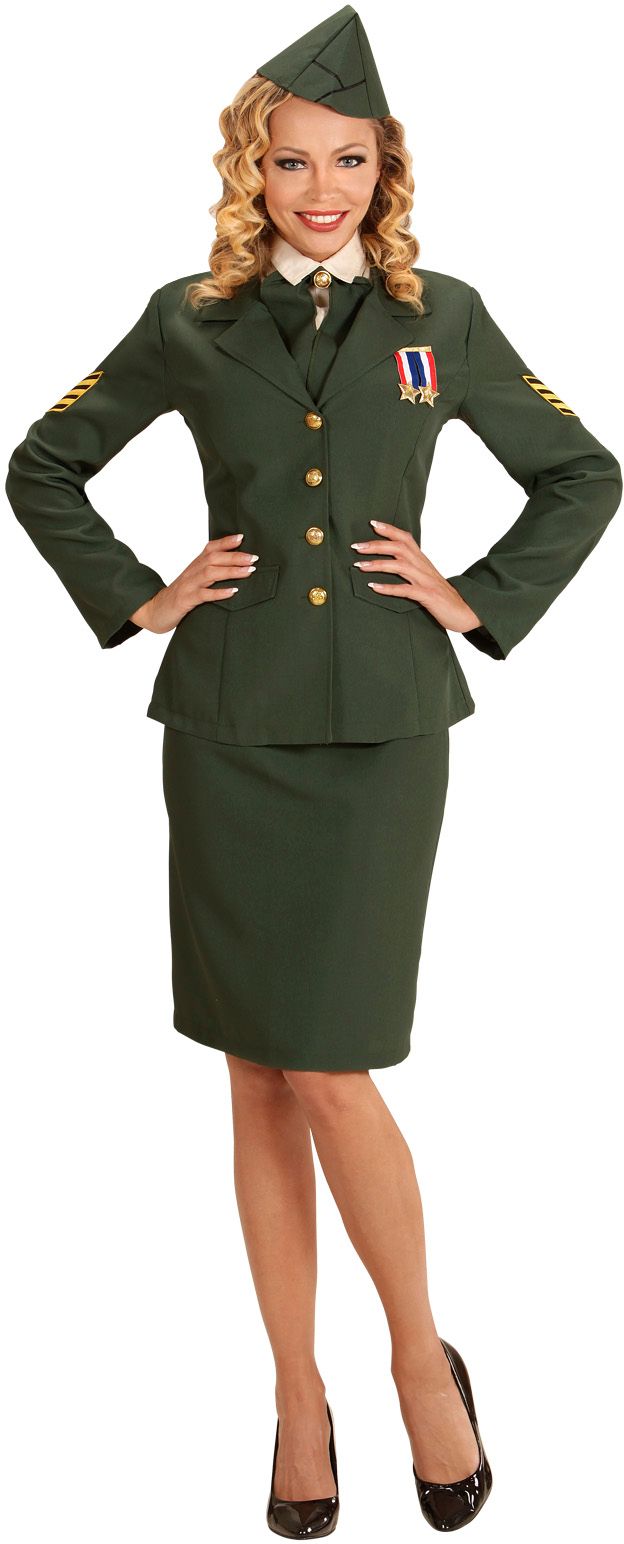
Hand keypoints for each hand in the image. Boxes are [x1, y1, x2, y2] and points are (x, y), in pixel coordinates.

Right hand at [130, 533, 259, 634]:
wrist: (155, 610)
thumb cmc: (180, 596)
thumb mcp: (194, 580)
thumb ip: (209, 572)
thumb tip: (234, 566)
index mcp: (194, 566)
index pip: (210, 548)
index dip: (225, 542)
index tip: (242, 537)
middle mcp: (191, 572)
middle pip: (213, 558)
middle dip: (234, 556)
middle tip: (254, 558)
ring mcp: (188, 586)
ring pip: (210, 573)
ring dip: (230, 571)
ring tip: (248, 571)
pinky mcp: (185, 600)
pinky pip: (203, 595)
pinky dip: (219, 593)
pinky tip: (233, 592)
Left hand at [351, 521, 481, 632]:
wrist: (465, 612)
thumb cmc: (442, 597)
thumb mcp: (426, 578)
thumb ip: (411, 570)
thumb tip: (391, 563)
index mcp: (423, 561)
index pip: (406, 538)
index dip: (390, 529)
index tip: (372, 523)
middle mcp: (424, 567)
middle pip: (399, 548)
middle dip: (376, 545)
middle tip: (356, 546)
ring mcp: (426, 581)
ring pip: (400, 566)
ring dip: (378, 564)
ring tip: (359, 565)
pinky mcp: (428, 597)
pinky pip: (406, 590)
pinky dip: (389, 588)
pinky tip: (374, 587)